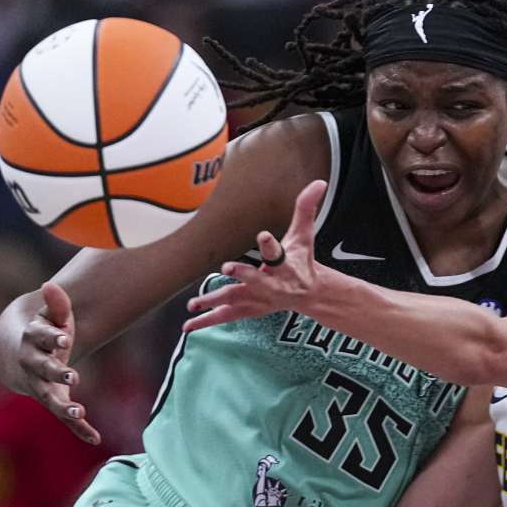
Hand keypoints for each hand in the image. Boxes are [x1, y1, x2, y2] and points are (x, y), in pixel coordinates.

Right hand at [20, 282, 100, 444]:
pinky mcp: (53, 401)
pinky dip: (80, 429)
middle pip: (43, 370)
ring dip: (64, 407)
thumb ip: (56, 304)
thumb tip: (50, 285)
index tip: (65, 338)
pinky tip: (95, 438)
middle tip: (72, 376)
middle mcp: (33, 367)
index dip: (53, 338)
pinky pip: (64, 418)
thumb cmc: (42, 334)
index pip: (41, 339)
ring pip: (50, 399)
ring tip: (77, 413)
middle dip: (57, 373)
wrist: (19, 360)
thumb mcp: (48, 317)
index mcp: (32, 342)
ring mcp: (41, 387)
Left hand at [183, 180, 326, 331]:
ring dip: (216, 300)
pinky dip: (207, 321)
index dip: (270, 244)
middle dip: (243, 274)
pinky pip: (227, 316)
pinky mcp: (251, 309)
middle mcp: (273, 283)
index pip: (278, 252)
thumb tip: (319, 182)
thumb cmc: (302, 260)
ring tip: (194, 302)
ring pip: (238, 300)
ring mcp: (260, 299)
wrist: (309, 294)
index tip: (262, 236)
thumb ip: (306, 208)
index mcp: (286, 264)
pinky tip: (188, 325)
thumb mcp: (304, 234)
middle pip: (257, 280)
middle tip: (227, 267)